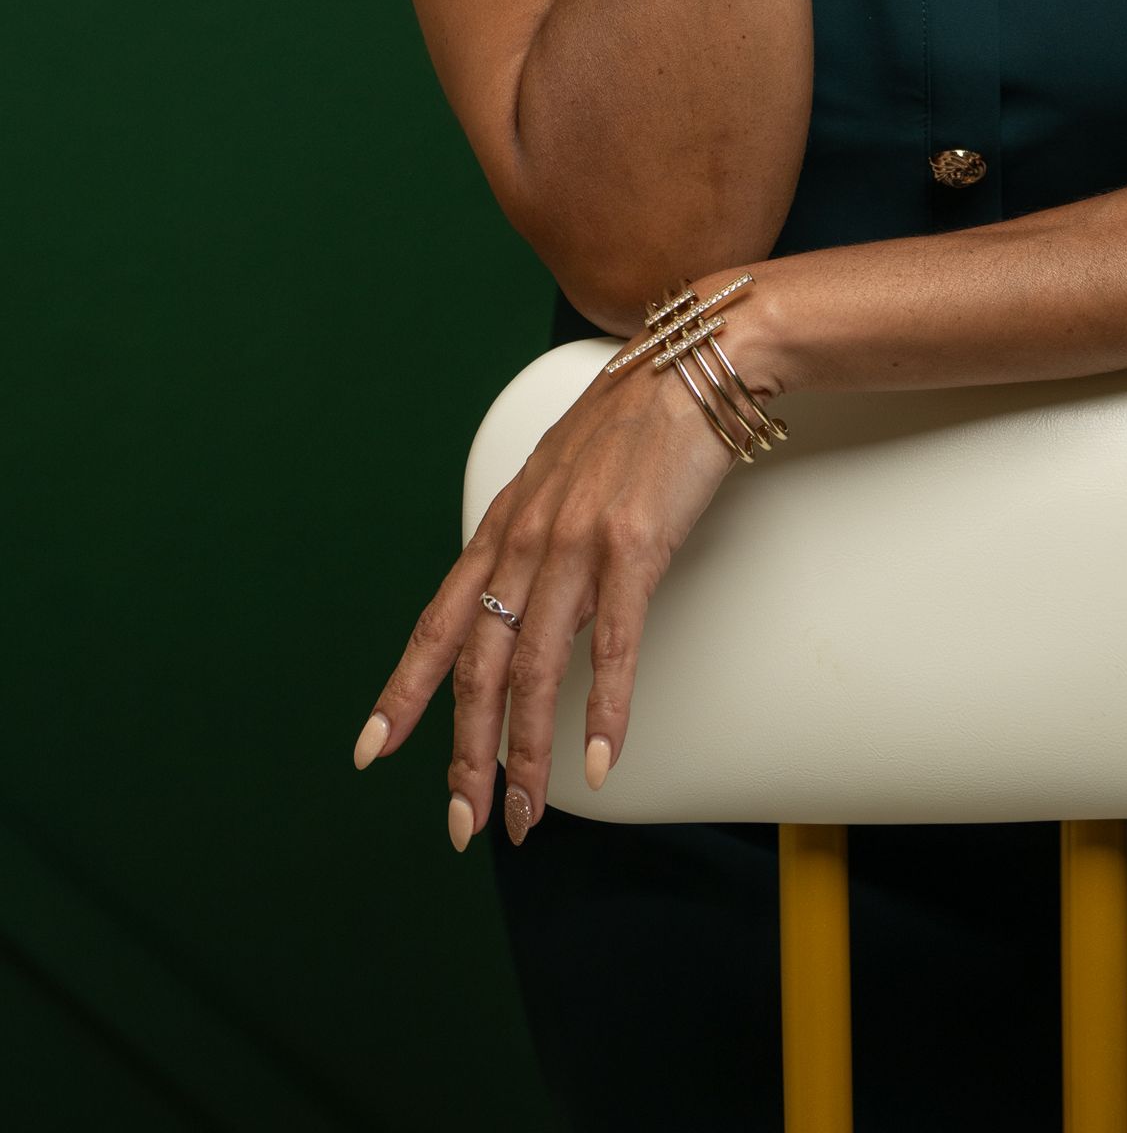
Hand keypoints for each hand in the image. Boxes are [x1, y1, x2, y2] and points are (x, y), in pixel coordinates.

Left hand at [350, 311, 746, 847]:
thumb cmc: (634, 422)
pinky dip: (605, 711)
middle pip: (478, 664)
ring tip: (528, 812)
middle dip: (465, 755)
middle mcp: (528, 539)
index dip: (404, 691)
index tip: (374, 749)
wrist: (692, 365)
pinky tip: (602, 758)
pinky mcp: (634, 548)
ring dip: (526, 754)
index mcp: (506, 524)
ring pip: (534, 670)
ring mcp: (577, 544)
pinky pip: (612, 646)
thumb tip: (534, 609)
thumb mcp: (561, 479)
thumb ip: (538, 543)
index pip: (439, 621)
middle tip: (463, 821)